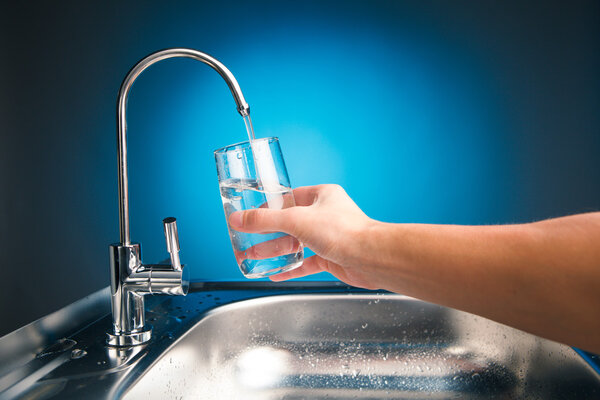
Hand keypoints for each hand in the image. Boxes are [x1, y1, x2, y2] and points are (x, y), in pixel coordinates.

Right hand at [229, 184, 379, 288]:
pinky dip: (291, 267)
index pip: (290, 197)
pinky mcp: (332, 257)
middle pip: (290, 222)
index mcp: (322, 196)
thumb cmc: (344, 232)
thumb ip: (265, 220)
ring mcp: (329, 237)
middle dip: (267, 233)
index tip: (251, 214)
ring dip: (275, 250)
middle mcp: (326, 214)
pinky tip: (276, 273)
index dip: (269, 206)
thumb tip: (239, 218)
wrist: (371, 258)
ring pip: (297, 243)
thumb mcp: (295, 220)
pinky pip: (306, 262)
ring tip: (253, 256)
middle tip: (247, 239)